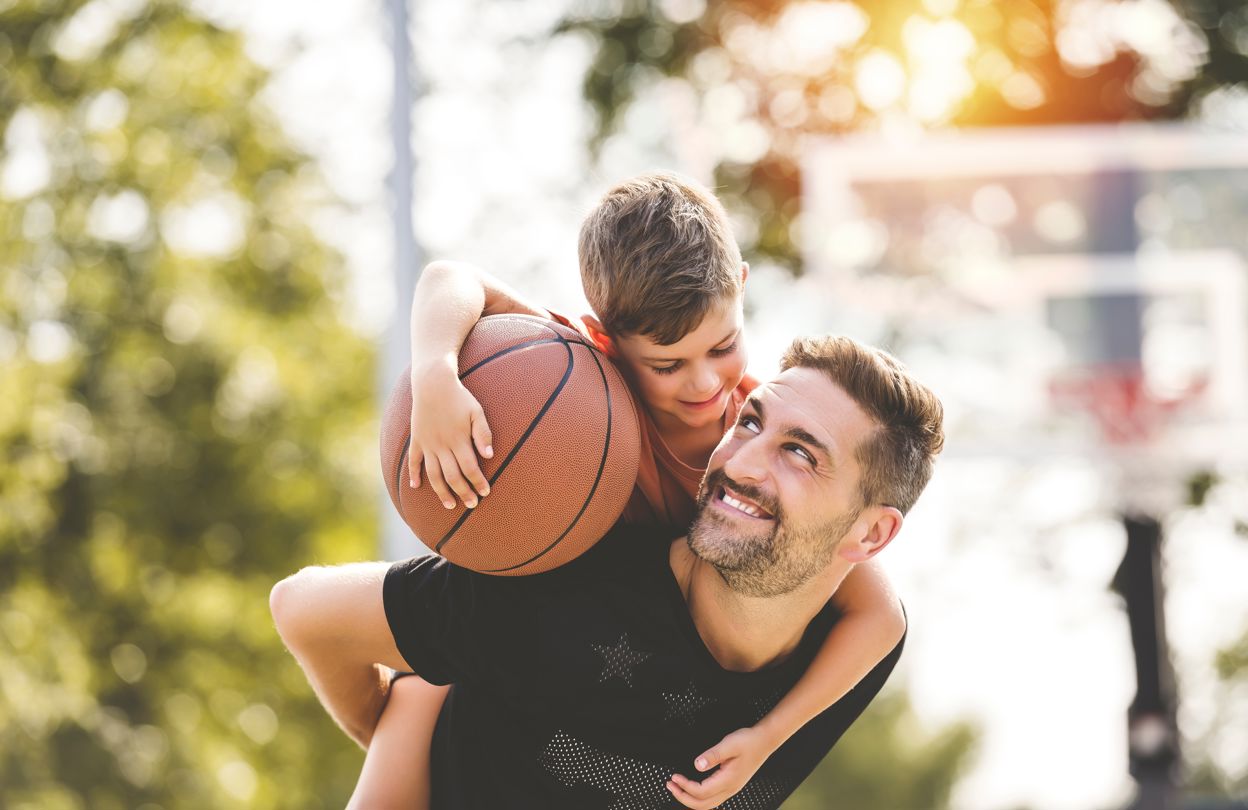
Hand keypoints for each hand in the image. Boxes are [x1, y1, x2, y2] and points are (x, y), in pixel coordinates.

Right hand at [408, 363, 492, 508]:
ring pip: (433, 474)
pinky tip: (416, 487)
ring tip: (449, 505)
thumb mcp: (476, 411)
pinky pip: (413, 461)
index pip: (470, 468)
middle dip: (463, 492)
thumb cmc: (459, 397)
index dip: (478, 482)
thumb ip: (483, 434)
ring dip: (441, 492)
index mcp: (458, 439)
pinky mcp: (417, 440)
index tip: (485, 493)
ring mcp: (428, 444)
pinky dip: (413, 474)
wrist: (433, 383)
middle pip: (453, 476)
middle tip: (472, 505)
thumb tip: (490, 456)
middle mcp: (442, 445)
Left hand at [666, 727, 771, 809]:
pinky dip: (699, 797)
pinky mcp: (730, 785)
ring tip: (677, 787)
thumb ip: (712, 755)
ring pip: (707, 804)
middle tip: (670, 785)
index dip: (685, 786)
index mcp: (728, 780)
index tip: (674, 777)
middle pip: (702, 805)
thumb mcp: (729, 744)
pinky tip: (692, 787)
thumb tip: (697, 764)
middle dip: (683, 797)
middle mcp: (730, 788)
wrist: (764, 742)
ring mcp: (731, 789)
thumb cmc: (748, 741)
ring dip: (690, 799)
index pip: (701, 792)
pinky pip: (712, 799)